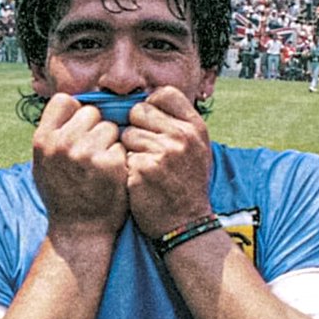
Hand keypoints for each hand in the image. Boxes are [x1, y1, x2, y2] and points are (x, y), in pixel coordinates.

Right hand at [32, 92, 128, 235]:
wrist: (79, 230)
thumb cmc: (62, 195)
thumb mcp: (43, 162)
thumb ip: (53, 134)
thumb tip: (71, 104)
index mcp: (43, 139)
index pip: (64, 100)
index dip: (76, 112)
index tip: (80, 128)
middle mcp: (63, 143)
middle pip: (91, 112)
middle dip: (96, 128)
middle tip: (93, 151)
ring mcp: (88, 153)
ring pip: (110, 128)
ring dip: (111, 142)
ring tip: (101, 164)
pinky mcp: (111, 165)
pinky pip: (122, 147)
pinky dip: (121, 159)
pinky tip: (112, 175)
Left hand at [122, 86, 213, 238]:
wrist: (186, 223)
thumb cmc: (186, 184)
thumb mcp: (196, 149)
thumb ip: (177, 122)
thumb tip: (147, 99)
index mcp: (195, 128)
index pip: (164, 94)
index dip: (151, 106)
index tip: (151, 123)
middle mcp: (182, 137)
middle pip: (139, 111)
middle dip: (137, 128)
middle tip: (148, 150)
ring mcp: (162, 153)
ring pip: (126, 134)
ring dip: (130, 150)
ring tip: (146, 168)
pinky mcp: (142, 169)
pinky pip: (121, 155)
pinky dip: (126, 168)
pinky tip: (139, 181)